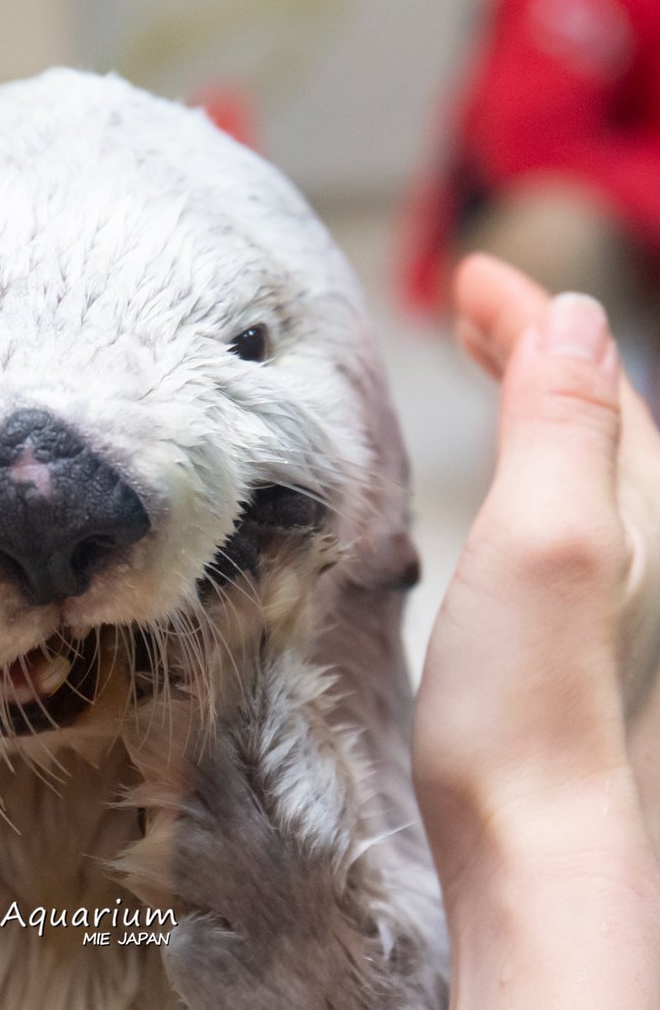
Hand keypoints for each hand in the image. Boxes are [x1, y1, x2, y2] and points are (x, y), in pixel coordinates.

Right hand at [414, 253, 659, 1006]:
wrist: (532, 836)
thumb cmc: (529, 699)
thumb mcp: (549, 540)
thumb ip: (563, 426)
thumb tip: (577, 320)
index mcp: (641, 503)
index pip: (590, 376)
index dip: (528, 319)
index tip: (470, 275)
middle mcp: (639, 535)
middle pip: (593, 407)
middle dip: (533, 345)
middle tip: (470, 304)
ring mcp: (609, 581)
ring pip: (577, 452)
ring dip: (532, 392)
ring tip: (486, 359)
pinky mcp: (568, 618)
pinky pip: (557, 499)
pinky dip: (527, 456)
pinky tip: (507, 469)